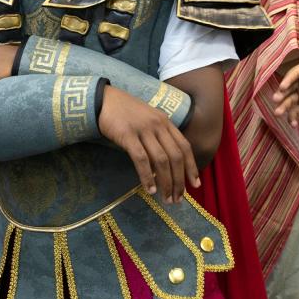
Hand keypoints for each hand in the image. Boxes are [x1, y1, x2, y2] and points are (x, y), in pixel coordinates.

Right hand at [98, 86, 199, 204]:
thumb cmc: (125, 113)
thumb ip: (158, 137)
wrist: (103, 99)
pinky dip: (148, 176)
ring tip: (166, 199)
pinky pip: (141, 159)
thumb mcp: (148, 120)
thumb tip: (164, 166)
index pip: (185, 147)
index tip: (195, 185)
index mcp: (165, 122)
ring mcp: (143, 129)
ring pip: (161, 160)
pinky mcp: (127, 135)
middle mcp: (158, 125)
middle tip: (178, 198)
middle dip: (179, 181)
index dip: (192, 167)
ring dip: (166, 182)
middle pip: (175, 156)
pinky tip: (150, 189)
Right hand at [273, 61, 298, 127]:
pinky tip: (293, 123)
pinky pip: (296, 111)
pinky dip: (293, 117)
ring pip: (290, 101)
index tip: (282, 87)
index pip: (293, 74)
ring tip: (278, 113)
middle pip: (288, 89)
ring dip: (284, 107)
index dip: (287, 80)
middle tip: (276, 100)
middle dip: (281, 95)